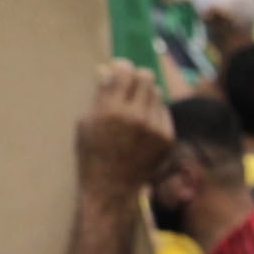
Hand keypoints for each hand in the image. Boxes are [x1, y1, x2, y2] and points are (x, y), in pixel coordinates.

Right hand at [74, 62, 177, 197]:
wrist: (112, 186)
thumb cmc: (93, 153)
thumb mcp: (86, 122)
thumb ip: (100, 95)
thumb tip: (107, 69)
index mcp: (110, 110)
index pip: (123, 72)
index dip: (121, 67)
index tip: (119, 68)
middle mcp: (135, 116)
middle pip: (145, 77)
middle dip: (136, 78)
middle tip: (129, 85)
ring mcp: (154, 127)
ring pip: (156, 92)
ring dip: (145, 94)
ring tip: (133, 107)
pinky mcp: (167, 137)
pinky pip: (163, 111)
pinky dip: (154, 112)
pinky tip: (143, 123)